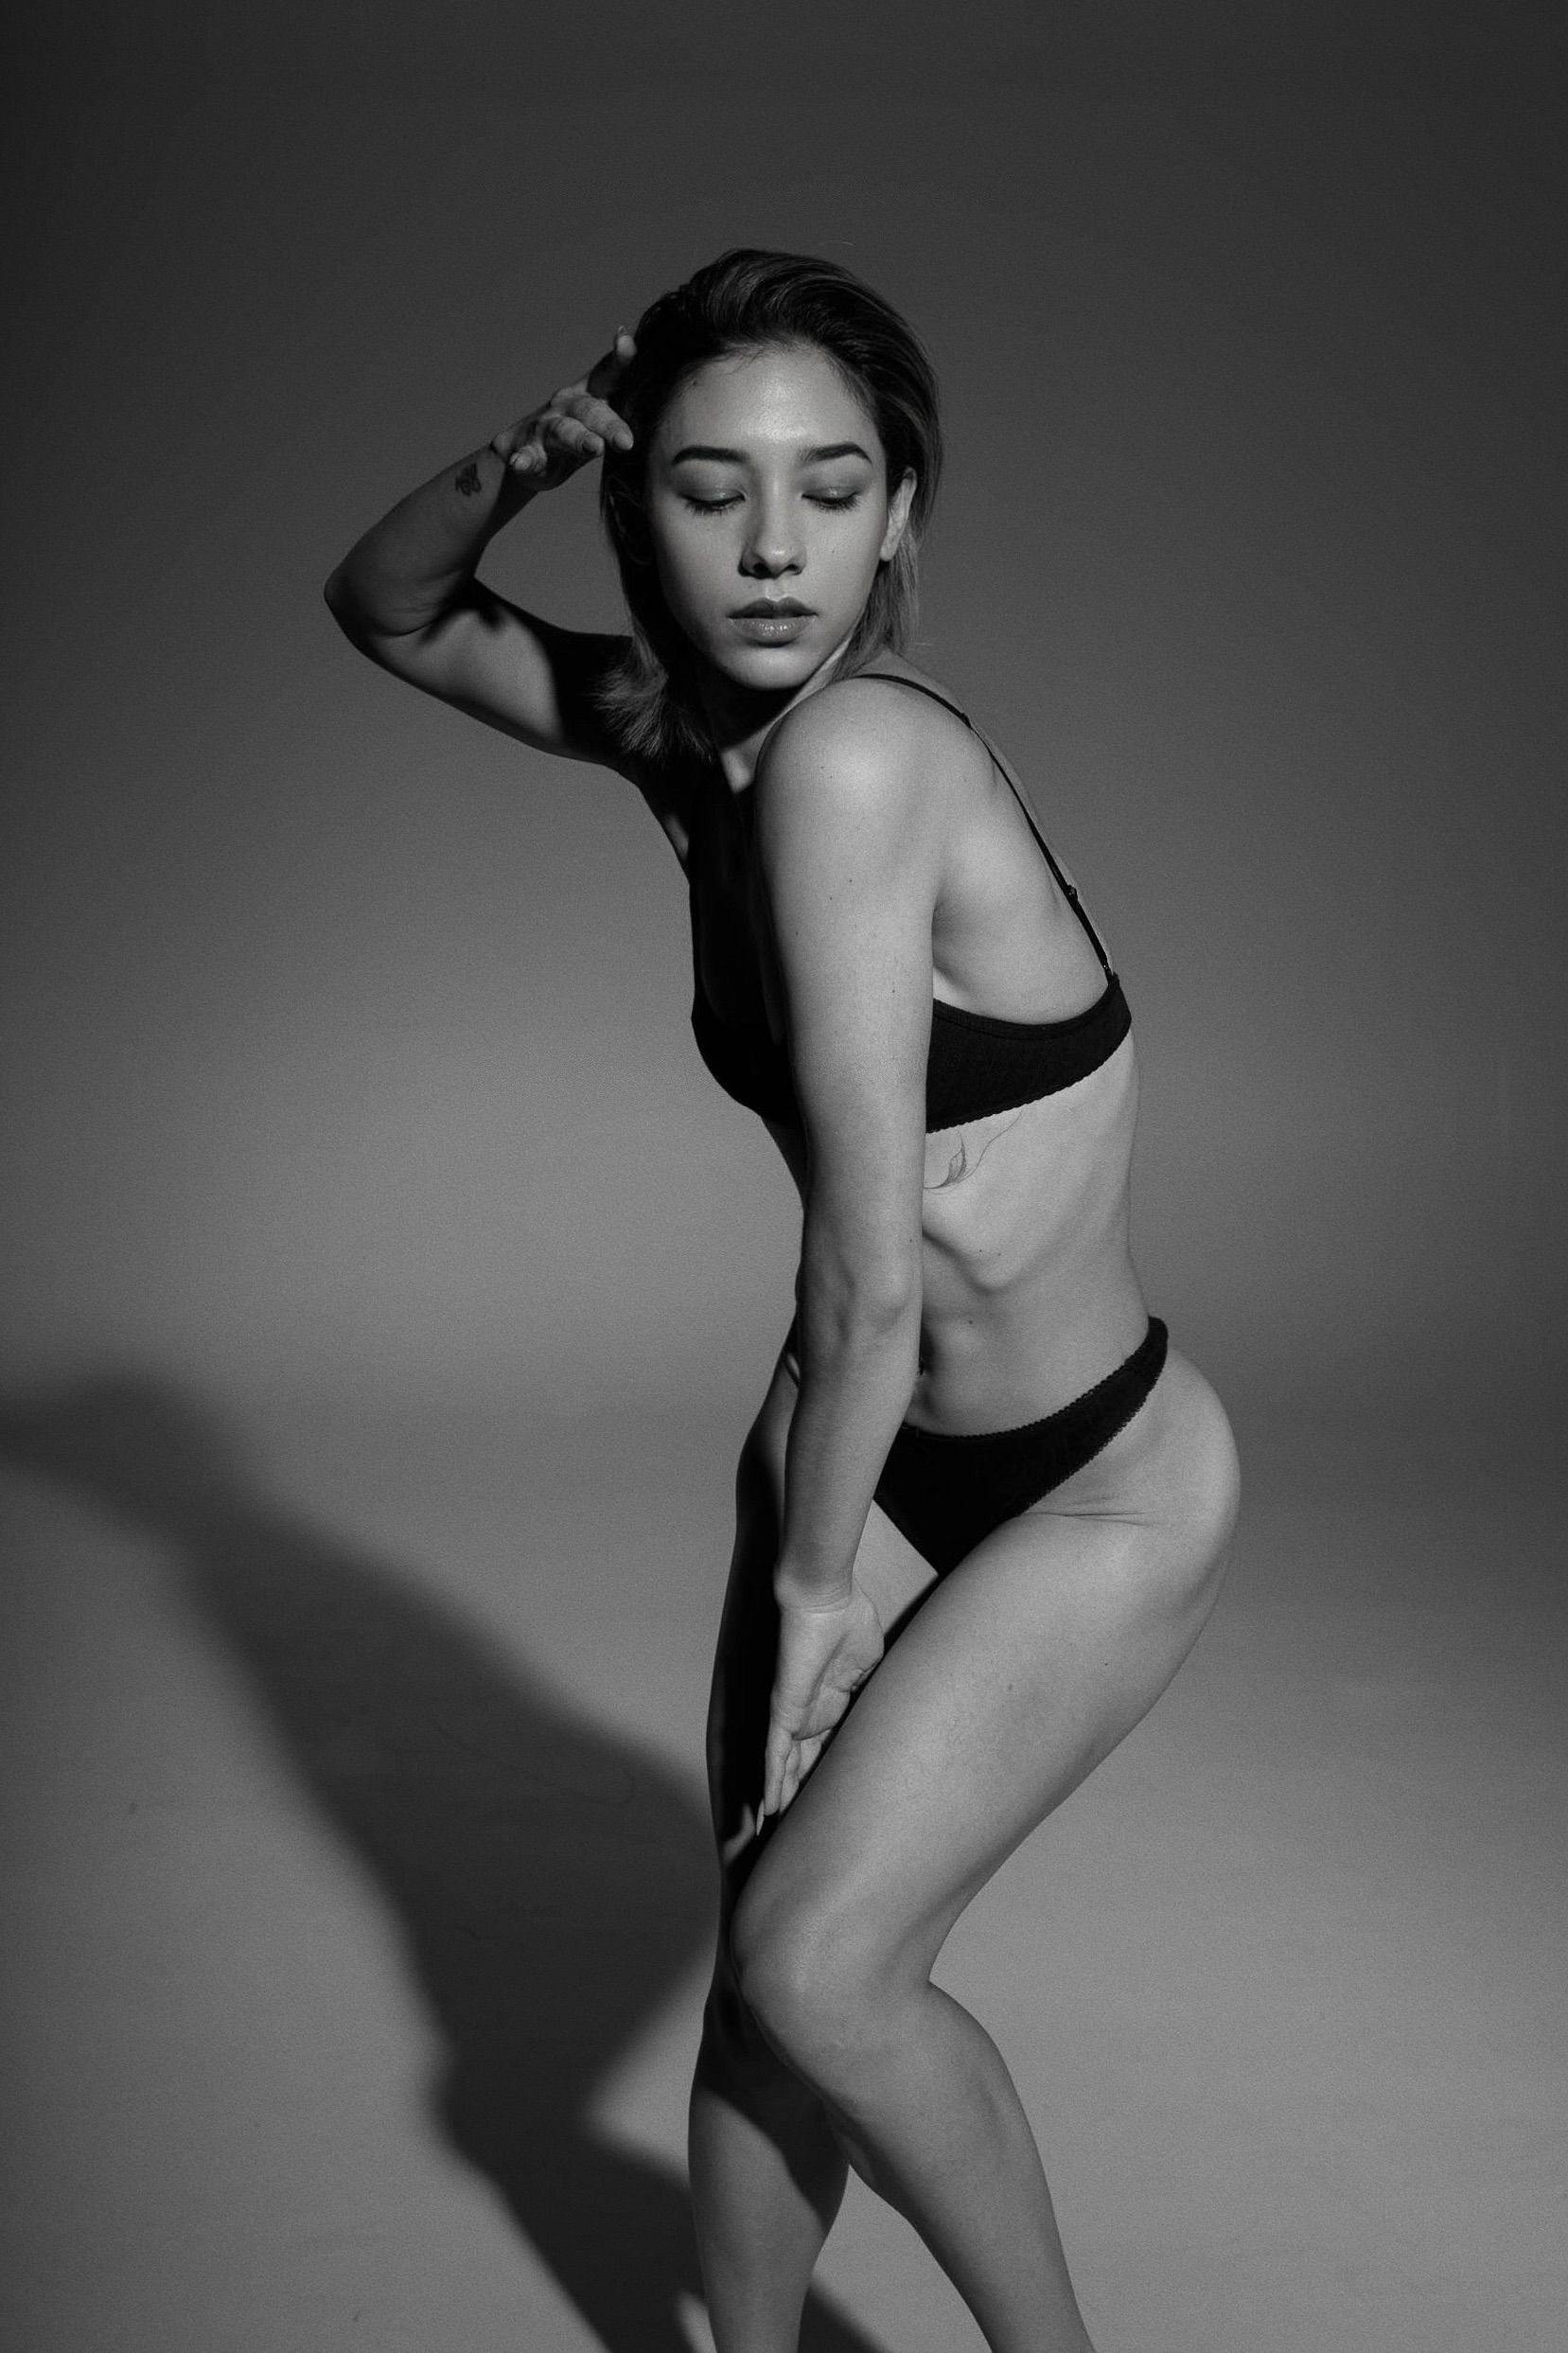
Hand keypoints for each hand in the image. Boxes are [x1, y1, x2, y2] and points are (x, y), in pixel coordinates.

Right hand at [491, 329, 636, 491]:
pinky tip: (522, 462)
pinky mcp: (530, 452)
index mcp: (591, 394)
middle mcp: (568, 404)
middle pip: (591, 410)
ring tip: (592, 447)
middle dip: (609, 424)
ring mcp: (546, 427)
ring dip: (577, 438)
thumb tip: (677, 389)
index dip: (619, 359)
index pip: (608, 373)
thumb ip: (631, 400)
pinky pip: (528, 455)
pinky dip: (525, 459)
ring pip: (562, 431)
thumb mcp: (605, 413)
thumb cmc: (579, 430)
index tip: (626, 342)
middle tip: (627, 441)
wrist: (526, 454)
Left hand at [763, 1582, 884, 1819]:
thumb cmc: (849, 1621)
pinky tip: (768, 1809)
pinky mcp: (783, 1711)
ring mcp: (793, 1714)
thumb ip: (874, 1693)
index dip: (827, 1777)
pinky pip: (773, 1754)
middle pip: (803, 1766)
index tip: (834, 1804)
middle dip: (802, 1797)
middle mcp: (809, 1714)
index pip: (828, 1750)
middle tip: (802, 1832)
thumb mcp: (871, 1665)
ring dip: (783, 1799)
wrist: (826, 1598)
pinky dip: (771, 1781)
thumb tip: (890, 1717)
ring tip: (777, 1833)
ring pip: (784, 1768)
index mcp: (831, 1703)